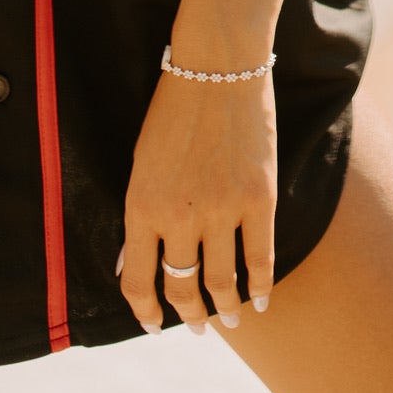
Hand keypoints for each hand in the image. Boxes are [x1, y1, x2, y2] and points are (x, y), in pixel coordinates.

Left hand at [117, 57, 276, 334]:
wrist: (218, 67)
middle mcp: (180, 215)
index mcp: (142, 205)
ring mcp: (222, 209)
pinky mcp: (259, 198)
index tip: (153, 325)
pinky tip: (258, 301)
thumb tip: (133, 265)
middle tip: (198, 326)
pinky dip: (259, 287)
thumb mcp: (140, 162)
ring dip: (224, 309)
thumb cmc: (173, 111)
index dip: (145, 311)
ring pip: (221, 282)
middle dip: (188, 315)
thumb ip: (140, 214)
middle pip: (182, 288)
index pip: (137, 281)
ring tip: (229, 319)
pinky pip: (260, 259)